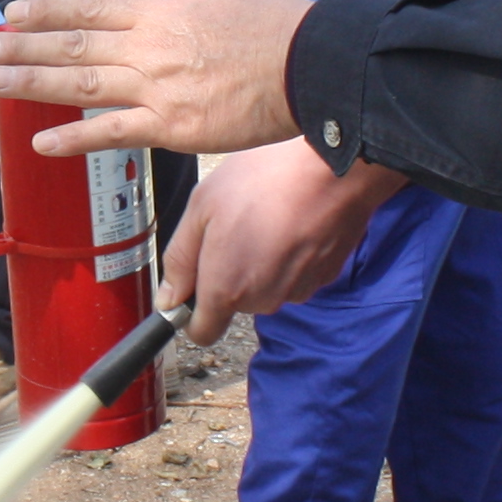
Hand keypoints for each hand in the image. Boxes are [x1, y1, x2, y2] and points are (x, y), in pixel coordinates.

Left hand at [0, 0, 313, 156]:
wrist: (309, 61)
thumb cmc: (275, 28)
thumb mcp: (217, 1)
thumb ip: (177, 14)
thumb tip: (156, 20)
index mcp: (160, 12)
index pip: (90, 9)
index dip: (47, 12)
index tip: (12, 14)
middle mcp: (148, 46)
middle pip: (72, 44)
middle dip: (21, 47)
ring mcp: (156, 87)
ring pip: (80, 84)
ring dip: (31, 82)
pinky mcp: (173, 127)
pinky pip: (114, 133)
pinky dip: (75, 139)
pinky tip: (41, 141)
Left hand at [156, 144, 407, 341]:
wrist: (333, 169)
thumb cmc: (263, 180)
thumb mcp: (202, 207)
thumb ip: (180, 259)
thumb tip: (169, 299)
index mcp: (226, 289)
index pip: (202, 332)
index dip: (191, 312)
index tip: (192, 284)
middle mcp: (263, 300)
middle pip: (234, 303)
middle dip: (228, 274)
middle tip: (233, 227)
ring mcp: (297, 291)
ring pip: (265, 288)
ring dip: (260, 263)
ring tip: (265, 218)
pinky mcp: (324, 278)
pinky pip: (294, 276)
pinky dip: (289, 257)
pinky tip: (291, 222)